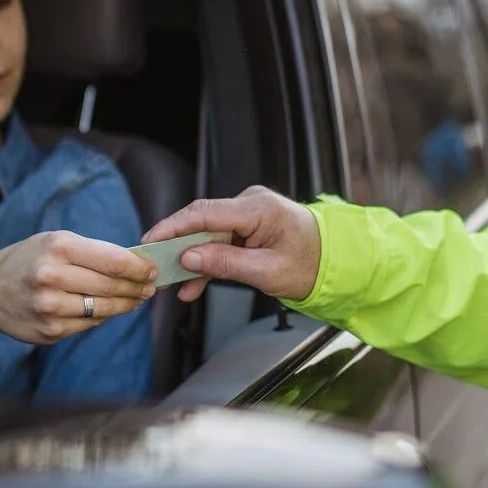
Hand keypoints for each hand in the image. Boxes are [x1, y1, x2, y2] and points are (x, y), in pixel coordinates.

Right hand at [0, 231, 157, 344]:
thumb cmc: (30, 260)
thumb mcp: (56, 242)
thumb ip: (94, 252)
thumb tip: (137, 266)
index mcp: (58, 248)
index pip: (114, 261)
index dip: (140, 268)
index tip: (153, 270)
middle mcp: (52, 277)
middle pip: (112, 286)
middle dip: (138, 287)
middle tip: (150, 287)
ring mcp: (50, 307)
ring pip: (105, 309)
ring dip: (127, 304)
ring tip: (137, 298)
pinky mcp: (50, 330)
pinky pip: (90, 324)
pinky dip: (104, 317)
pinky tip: (109, 309)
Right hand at [141, 186, 320, 302]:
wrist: (336, 263)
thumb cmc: (312, 265)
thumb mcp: (267, 272)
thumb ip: (226, 264)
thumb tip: (189, 257)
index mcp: (258, 209)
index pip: (204, 213)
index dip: (172, 227)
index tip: (150, 242)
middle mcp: (251, 203)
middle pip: (201, 222)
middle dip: (176, 245)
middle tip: (153, 265)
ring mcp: (249, 213)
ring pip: (208, 234)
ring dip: (191, 258)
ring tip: (172, 283)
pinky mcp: (248, 225)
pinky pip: (220, 241)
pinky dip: (207, 261)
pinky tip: (193, 284)